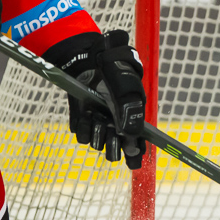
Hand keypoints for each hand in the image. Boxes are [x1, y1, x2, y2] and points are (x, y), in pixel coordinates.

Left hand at [61, 30, 146, 168]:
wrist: (90, 61)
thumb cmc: (116, 72)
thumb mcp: (128, 90)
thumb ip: (131, 113)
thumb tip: (130, 137)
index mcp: (132, 120)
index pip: (137, 146)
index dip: (136, 154)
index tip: (133, 158)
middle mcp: (116, 126)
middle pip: (115, 152)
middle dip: (113, 145)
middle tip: (111, 131)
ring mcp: (99, 125)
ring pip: (98, 144)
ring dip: (98, 132)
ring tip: (97, 115)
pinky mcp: (83, 122)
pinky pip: (82, 137)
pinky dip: (84, 127)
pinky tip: (86, 114)